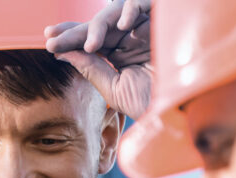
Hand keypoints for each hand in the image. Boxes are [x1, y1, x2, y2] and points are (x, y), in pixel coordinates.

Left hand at [44, 0, 152, 119]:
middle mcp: (131, 36)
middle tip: (51, 35)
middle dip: (74, 30)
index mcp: (120, 53)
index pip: (91, 42)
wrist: (186, 109)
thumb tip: (64, 54)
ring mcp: (147, 26)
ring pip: (115, 13)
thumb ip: (92, 70)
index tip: (48, 43)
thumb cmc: (154, 103)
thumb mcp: (116, 89)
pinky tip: (121, 25)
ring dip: (99, 25)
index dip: (70, 39)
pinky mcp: (164, 17)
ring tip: (90, 43)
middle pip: (98, 25)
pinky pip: (144, 2)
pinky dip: (132, 9)